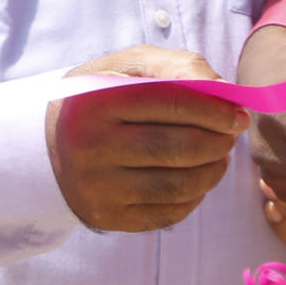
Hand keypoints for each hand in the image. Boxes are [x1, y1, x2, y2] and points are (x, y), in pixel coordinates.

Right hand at [48, 47, 245, 231]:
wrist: (48, 147)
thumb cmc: (101, 97)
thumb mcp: (127, 67)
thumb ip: (177, 67)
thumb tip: (226, 92)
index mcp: (95, 100)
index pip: (171, 102)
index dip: (214, 109)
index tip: (238, 113)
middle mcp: (92, 146)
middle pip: (180, 148)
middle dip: (218, 141)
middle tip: (231, 134)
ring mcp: (98, 187)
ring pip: (179, 185)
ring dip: (213, 170)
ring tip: (218, 155)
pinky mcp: (108, 217)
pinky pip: (169, 212)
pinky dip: (195, 196)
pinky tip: (196, 178)